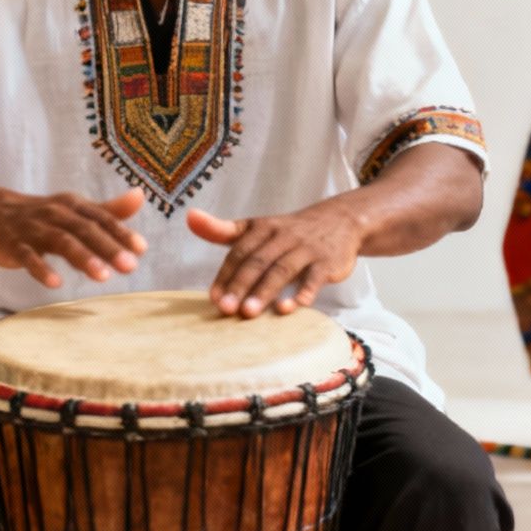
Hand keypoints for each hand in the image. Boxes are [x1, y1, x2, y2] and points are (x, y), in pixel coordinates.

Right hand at [0, 188, 145, 288]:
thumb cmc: (43, 215)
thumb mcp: (75, 210)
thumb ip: (108, 210)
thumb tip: (140, 196)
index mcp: (73, 206)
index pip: (101, 218)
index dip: (121, 232)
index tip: (141, 249)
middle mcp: (55, 213)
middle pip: (85, 230)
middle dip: (108, 247)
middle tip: (131, 266)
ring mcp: (34, 229)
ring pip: (60, 241)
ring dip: (82, 257)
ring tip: (102, 276)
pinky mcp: (14, 245)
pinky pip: (28, 256)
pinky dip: (41, 269)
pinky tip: (56, 283)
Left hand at [193, 202, 363, 318]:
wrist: (341, 221)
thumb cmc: (289, 231)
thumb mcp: (256, 227)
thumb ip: (223, 229)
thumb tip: (189, 217)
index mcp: (262, 228)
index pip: (239, 252)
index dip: (225, 275)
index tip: (213, 298)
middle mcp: (283, 236)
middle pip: (258, 261)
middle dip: (240, 285)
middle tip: (225, 309)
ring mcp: (306, 249)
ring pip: (282, 270)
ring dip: (265, 291)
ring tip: (249, 313)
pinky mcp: (327, 263)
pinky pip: (314, 278)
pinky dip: (301, 293)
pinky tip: (287, 309)